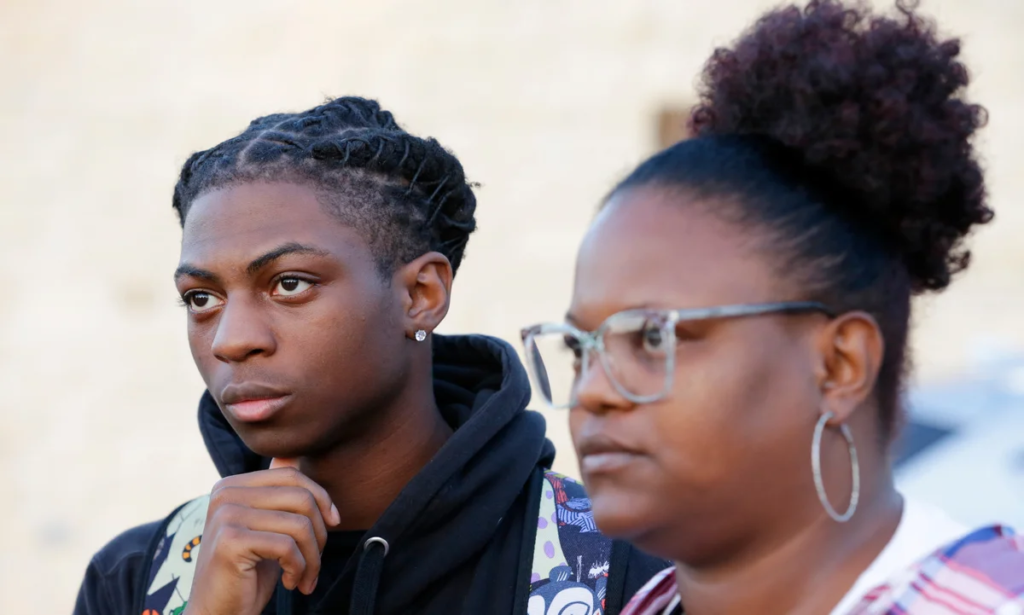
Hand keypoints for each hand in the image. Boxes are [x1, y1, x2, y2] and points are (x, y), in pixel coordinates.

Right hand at [183, 458, 340, 614]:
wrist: (217, 614)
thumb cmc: (247, 573)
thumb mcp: (266, 527)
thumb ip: (275, 492)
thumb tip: (291, 454)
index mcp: (232, 485)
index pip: (291, 475)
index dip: (321, 497)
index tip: (333, 523)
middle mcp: (224, 494)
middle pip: (301, 497)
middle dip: (320, 533)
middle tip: (314, 562)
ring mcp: (225, 515)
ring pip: (299, 524)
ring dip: (312, 558)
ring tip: (304, 577)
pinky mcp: (231, 541)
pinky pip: (288, 547)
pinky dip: (299, 569)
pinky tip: (290, 583)